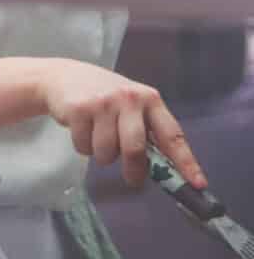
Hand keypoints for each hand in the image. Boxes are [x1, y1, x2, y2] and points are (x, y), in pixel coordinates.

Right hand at [36, 59, 205, 188]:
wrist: (62, 75)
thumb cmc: (104, 96)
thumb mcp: (131, 106)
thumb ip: (146, 130)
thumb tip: (163, 170)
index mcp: (149, 99)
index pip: (172, 135)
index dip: (185, 162)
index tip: (197, 184)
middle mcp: (128, 98)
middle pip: (135, 148)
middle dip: (134, 169)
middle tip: (132, 179)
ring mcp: (102, 102)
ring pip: (106, 152)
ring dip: (102, 155)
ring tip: (98, 138)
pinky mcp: (78, 108)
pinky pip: (84, 147)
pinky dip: (83, 147)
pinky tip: (82, 130)